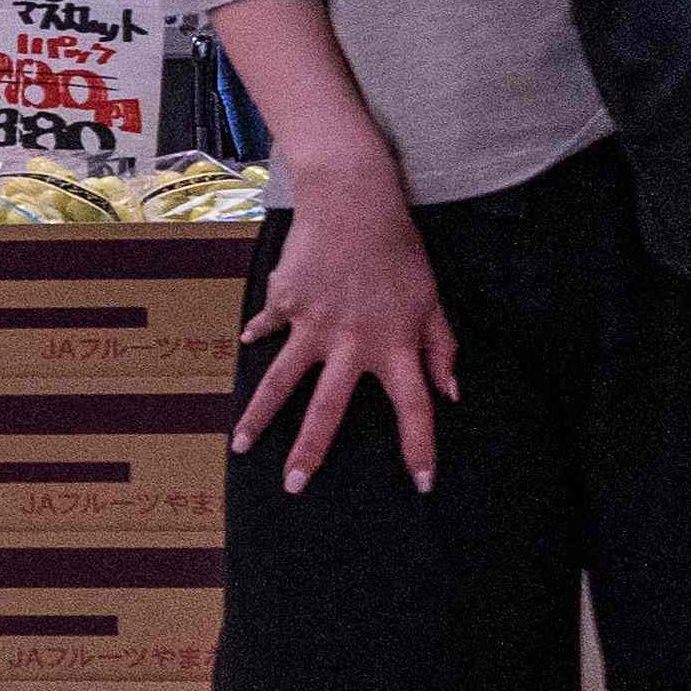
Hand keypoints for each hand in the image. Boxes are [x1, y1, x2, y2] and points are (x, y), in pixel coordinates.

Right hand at [235, 151, 452, 494]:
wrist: (353, 203)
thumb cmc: (400, 251)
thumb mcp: (432, 300)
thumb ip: (440, 349)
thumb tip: (450, 392)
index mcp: (395, 345)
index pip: (414, 409)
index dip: (419, 448)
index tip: (421, 484)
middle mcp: (351, 343)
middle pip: (327, 410)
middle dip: (311, 452)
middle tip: (294, 487)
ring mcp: (312, 325)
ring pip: (281, 382)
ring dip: (259, 417)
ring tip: (240, 447)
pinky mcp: (285, 303)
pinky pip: (270, 326)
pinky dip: (259, 334)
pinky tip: (247, 344)